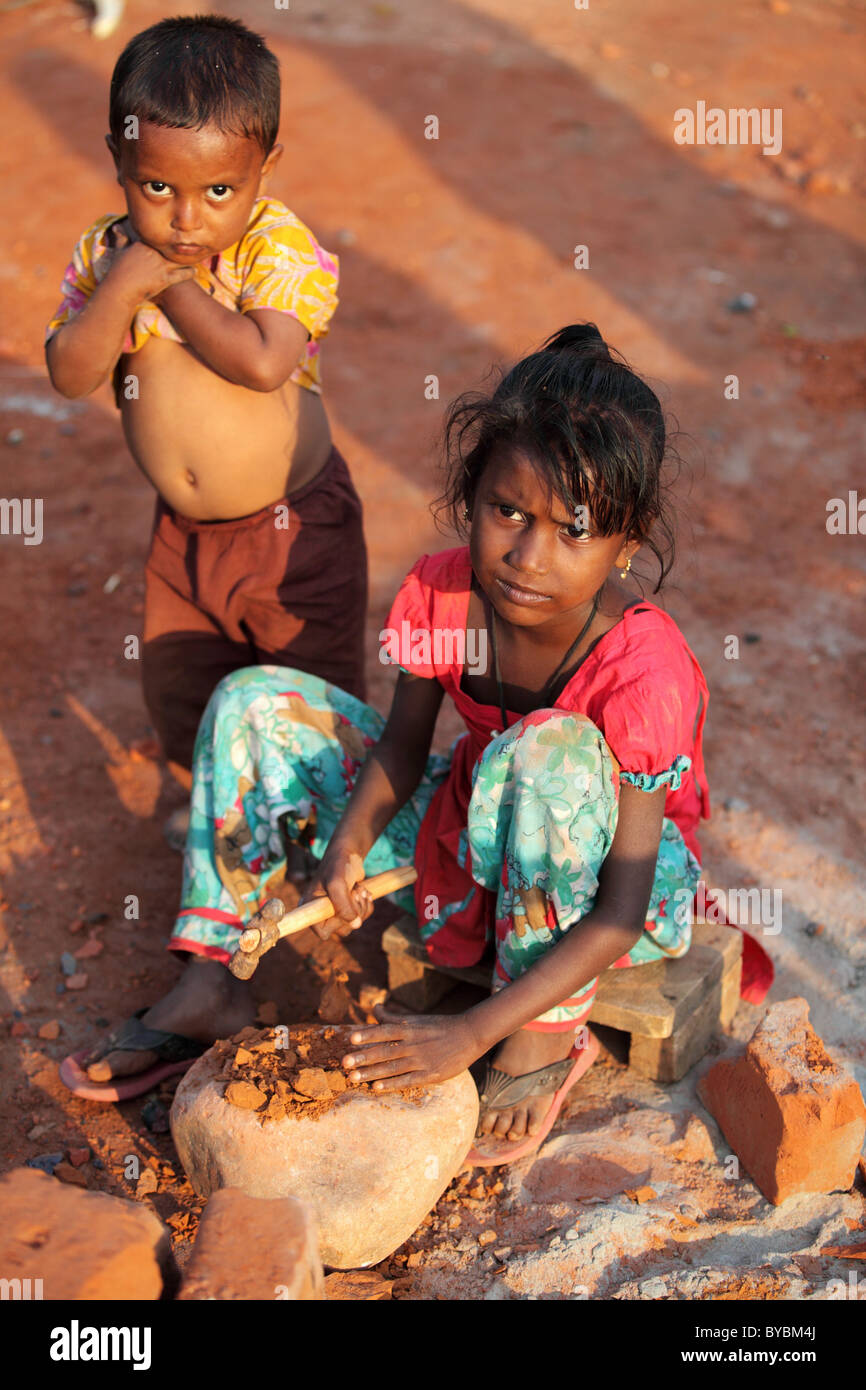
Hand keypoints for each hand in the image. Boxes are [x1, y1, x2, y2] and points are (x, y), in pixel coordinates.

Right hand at [107, 237, 195, 307]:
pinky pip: (181, 275)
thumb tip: (117, 226)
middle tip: (192, 244)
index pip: (159, 238)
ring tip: (195, 257)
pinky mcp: (165, 279)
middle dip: (181, 246)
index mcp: (143, 243)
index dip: (168, 237)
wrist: (120, 289)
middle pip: (171, 248)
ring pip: (179, 260)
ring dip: (188, 259)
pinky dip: (189, 273)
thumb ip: (121, 238)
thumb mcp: (118, 251)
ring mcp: (160, 265)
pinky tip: (194, 272)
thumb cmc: (117, 271)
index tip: (176, 234)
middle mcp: (154, 252)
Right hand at [303, 845, 373, 939]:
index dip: (336, 924)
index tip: (343, 908)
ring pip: (354, 924)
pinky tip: (364, 891)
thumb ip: (343, 906)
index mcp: (311, 907)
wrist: (349, 853)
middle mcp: (321, 912)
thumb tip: (355, 924)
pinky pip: (361, 917)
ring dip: (362, 907)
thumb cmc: (338, 865)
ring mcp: (336, 910)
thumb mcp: (337, 883)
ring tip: (360, 889)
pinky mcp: (348, 907)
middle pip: (342, 929)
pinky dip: (366, 905)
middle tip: (356, 893)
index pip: (322, 932)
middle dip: (354, 911)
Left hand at [341, 1010, 483, 1090]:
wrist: (469, 1035)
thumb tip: (374, 1007)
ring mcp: (422, 1060)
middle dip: (363, 1057)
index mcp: (410, 1028)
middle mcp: (413, 1043)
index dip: (368, 1034)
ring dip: (371, 1073)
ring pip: (392, 1068)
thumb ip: (393, 1016)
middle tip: (344, 1063)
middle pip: (385, 1051)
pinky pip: (408, 1080)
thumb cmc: (439, 1026)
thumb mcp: (416, 1019)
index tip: (351, 1039)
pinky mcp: (430, 1074)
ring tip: (353, 1078)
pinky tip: (376, 1088)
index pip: (385, 1030)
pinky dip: (391, 1084)